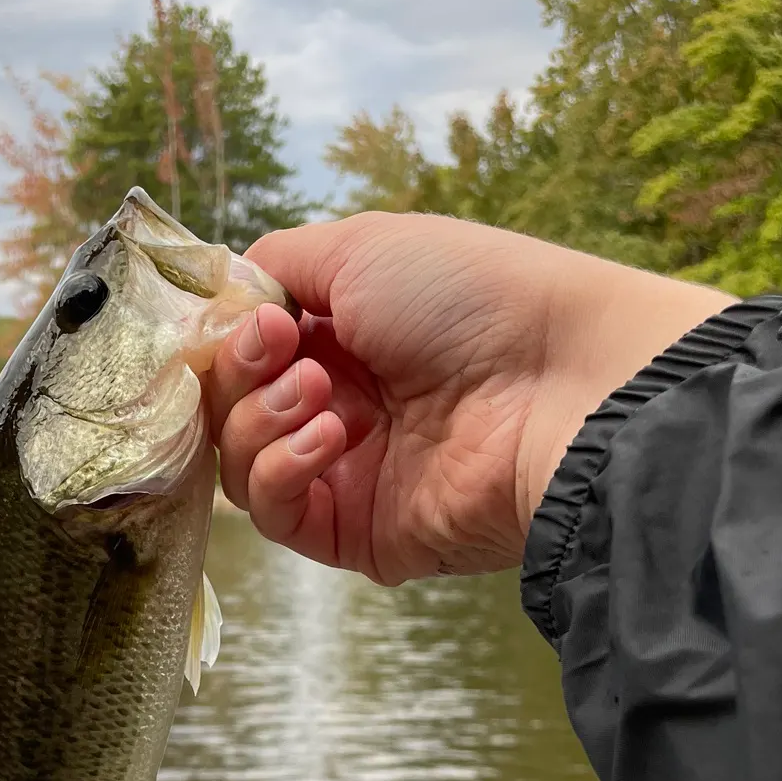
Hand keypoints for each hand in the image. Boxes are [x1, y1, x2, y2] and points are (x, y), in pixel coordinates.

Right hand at [208, 213, 732, 581]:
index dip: (229, 337)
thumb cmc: (469, 298)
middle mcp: (339, 403)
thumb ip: (275, 265)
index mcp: (341, 336)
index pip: (243, 350)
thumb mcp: (361, 247)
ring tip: (317, 394)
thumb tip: (227, 298)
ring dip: (258, 420)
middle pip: (229, 406)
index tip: (252, 319)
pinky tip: (329, 437)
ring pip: (240, 460)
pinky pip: (277, 513)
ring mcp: (345, 472)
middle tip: (280, 351)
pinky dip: (280, 471)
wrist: (555, 384)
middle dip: (238, 375)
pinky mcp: (355, 533)